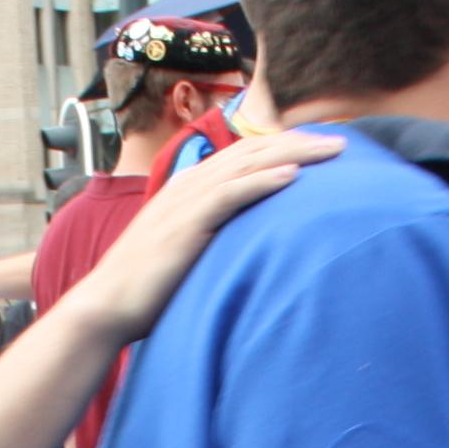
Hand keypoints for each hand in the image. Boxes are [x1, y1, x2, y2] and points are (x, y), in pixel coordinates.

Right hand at [52, 130, 335, 346]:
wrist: (106, 305)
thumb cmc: (145, 290)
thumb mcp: (184, 254)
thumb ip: (210, 240)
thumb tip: (242, 248)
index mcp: (189, 190)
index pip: (244, 158)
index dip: (284, 147)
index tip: (320, 150)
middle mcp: (190, 187)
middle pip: (253, 152)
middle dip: (299, 143)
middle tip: (342, 142)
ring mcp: (186, 203)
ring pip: (247, 165)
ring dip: (293, 153)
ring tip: (331, 151)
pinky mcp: (185, 224)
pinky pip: (230, 195)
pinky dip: (261, 182)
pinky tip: (292, 176)